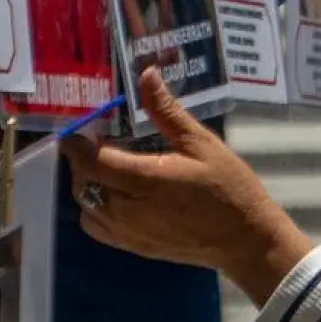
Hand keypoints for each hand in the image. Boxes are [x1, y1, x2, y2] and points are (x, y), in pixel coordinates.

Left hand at [61, 68, 314, 306]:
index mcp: (147, 180)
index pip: (92, 162)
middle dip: (81, 161)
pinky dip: (94, 208)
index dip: (76, 145)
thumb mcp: (201, 143)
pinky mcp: (133, 247)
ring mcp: (129, 233)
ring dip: (86, 185)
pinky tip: (116, 194)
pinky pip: (97, 227)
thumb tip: (146, 73)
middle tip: (96, 142)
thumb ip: (166, 111)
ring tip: (106, 168)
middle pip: (82, 184)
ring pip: (85, 207)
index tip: (77, 129)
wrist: (244, 239)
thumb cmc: (228, 187)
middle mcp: (130, 210)